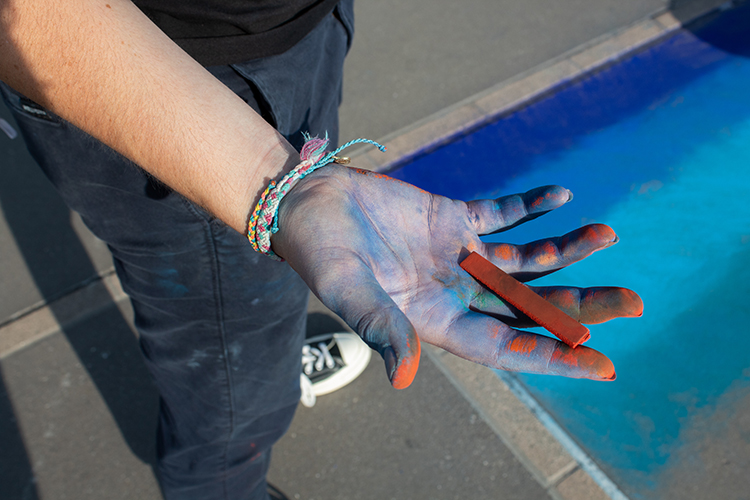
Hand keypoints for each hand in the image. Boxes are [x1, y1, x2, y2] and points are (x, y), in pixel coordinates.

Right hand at [273, 165, 642, 388]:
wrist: (308, 202)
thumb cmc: (319, 250)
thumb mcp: (348, 289)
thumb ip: (380, 327)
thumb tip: (405, 378)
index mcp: (434, 317)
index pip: (505, 343)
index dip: (551, 356)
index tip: (600, 363)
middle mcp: (454, 290)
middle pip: (530, 303)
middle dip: (581, 305)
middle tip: (635, 302)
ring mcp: (457, 253)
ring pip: (525, 259)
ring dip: (566, 250)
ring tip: (607, 235)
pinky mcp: (451, 217)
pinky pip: (501, 213)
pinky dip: (530, 206)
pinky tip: (561, 195)